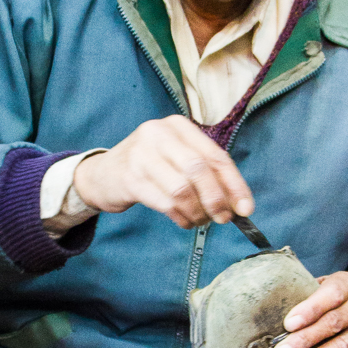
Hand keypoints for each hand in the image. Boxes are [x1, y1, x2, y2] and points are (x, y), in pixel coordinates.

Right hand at [72, 116, 253, 228]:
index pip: (215, 155)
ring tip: (200, 220)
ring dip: (197, 211)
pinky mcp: (130, 178)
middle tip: (223, 218)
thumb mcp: (176, 158)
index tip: (246, 208)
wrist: (101, 175)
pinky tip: (184, 221)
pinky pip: (166, 203)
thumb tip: (239, 203)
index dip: (234, 184)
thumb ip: (206, 174)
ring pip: (182, 189)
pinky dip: (181, 217)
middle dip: (216, 199)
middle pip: (199, 170)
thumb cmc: (149, 167)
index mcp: (177, 125)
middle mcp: (158, 134)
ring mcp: (141, 155)